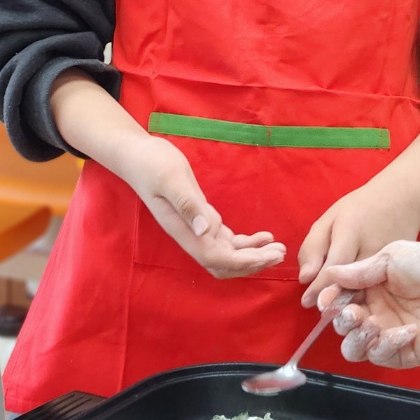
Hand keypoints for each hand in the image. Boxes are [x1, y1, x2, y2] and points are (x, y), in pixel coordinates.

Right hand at [125, 135, 286, 279]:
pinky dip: (246, 243)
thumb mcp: (170, 178)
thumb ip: (188, 204)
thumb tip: (207, 230)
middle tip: (281, 254)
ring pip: (227, 255)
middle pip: (223, 263)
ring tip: (278, 248)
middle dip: (252, 263)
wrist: (138, 156)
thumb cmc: (152, 163)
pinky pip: (226, 241)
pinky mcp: (201, 219)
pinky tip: (264, 237)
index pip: (215, 257)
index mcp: (182, 230)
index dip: (242, 261)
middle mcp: (190, 236)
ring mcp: (195, 229)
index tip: (267, 255)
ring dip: (252, 255)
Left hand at [298, 177, 419, 307]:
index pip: (334, 267)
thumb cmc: (359, 207)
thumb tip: (305, 279)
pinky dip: (366, 296)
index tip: (305, 302)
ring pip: (366, 290)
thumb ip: (313, 248)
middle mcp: (372, 249)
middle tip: (321, 308)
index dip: (318, 287)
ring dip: (350, 302)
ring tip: (337, 309)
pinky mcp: (399, 268)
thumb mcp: (329, 219)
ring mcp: (389, 260)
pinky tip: (357, 301)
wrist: (401, 199)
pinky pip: (379, 288)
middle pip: (351, 283)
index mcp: (352, 232)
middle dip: (334, 299)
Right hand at [315, 241, 419, 368]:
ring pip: (355, 349)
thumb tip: (327, 275)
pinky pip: (383, 356)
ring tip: (373, 324)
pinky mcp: (405, 353)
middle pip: (343, 329)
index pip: (339, 302)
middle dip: (343, 322)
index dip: (330, 303)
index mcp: (369, 290)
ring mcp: (389, 335)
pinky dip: (390, 344)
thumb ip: (358, 271)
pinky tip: (407, 329)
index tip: (326, 301)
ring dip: (358, 338)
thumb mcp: (389, 258)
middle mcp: (375, 314)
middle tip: (353, 313)